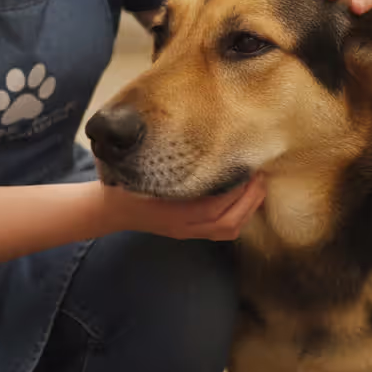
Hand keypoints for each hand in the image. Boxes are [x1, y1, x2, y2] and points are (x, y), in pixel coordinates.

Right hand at [99, 174, 266, 240]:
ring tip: (257, 187)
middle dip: (249, 201)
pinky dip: (239, 216)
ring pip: (227, 230)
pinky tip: (244, 198)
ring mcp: (186, 232)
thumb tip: (185, 139)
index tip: (248, 169)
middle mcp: (182, 226)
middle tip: (261, 176)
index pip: (212, 208)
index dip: (234, 192)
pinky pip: (222, 232)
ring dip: (247, 210)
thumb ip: (161, 159)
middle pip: (226, 223)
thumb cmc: (123, 184)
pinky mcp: (188, 232)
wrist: (110, 210)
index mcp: (170, 211)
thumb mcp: (138, 169)